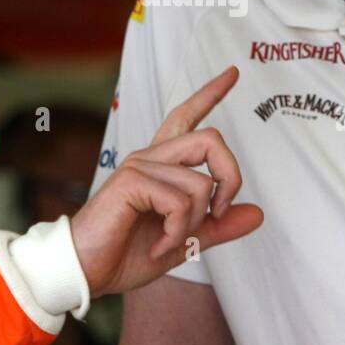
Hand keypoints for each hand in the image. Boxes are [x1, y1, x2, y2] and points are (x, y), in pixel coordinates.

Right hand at [70, 66, 262, 297]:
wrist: (86, 271)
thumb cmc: (125, 254)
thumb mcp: (184, 241)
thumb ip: (217, 226)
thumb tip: (257, 213)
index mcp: (161, 166)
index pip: (186, 117)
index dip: (210, 94)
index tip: (232, 73)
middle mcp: (151, 158)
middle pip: (210, 138)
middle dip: (231, 176)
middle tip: (219, 213)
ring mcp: (140, 166)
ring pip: (200, 182)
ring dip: (194, 223)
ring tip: (170, 243)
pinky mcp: (131, 181)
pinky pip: (180, 201)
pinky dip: (178, 231)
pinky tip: (158, 246)